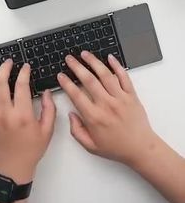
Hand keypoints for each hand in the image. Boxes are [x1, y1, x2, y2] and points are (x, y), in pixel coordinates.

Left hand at [0, 60, 55, 183]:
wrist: (11, 169)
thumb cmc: (30, 151)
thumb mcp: (47, 131)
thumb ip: (50, 109)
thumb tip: (46, 93)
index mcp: (22, 115)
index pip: (21, 85)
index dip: (23, 72)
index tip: (25, 68)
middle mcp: (4, 115)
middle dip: (4, 68)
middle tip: (9, 63)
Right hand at [58, 52, 156, 168]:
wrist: (141, 148)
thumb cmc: (117, 147)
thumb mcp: (90, 146)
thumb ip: (76, 131)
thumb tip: (70, 115)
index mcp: (94, 117)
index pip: (76, 95)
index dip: (66, 83)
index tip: (61, 76)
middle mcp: (106, 105)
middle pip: (88, 80)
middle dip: (76, 67)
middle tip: (69, 59)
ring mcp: (120, 98)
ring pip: (105, 75)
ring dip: (93, 62)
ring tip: (85, 54)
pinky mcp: (131, 95)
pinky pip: (123, 77)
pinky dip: (117, 65)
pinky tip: (110, 57)